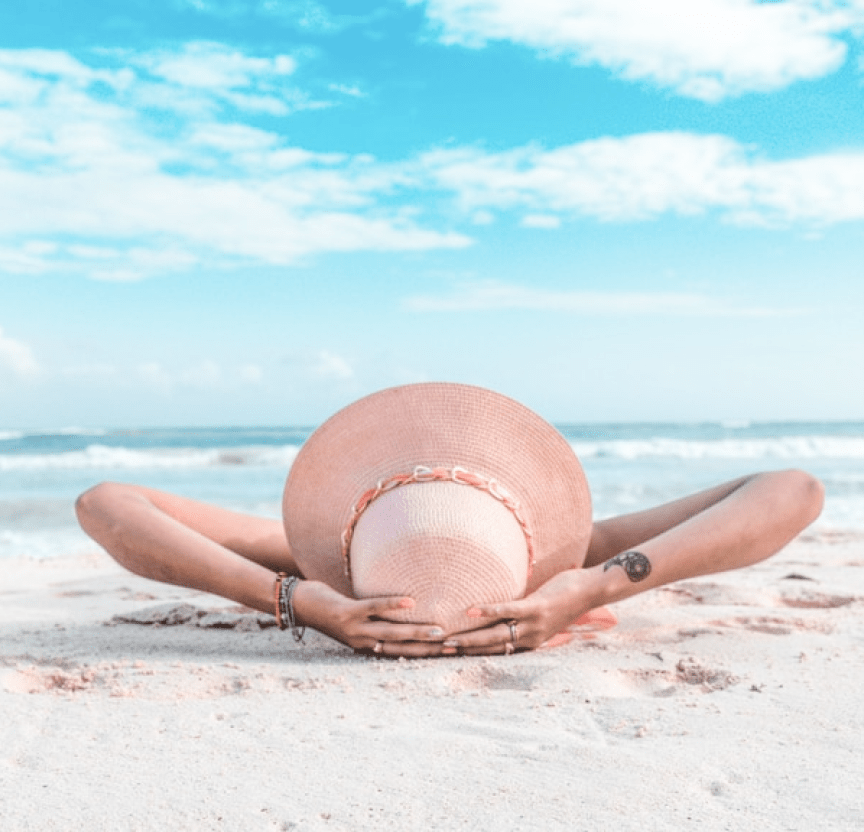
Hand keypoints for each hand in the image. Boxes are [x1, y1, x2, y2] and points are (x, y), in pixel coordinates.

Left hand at [291, 580, 447, 655]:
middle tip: (454, 646)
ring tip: (438, 630)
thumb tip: (404, 612)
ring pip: (390, 633)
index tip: (452, 651)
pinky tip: (410, 601)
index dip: (426, 654)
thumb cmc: (331, 608)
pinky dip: (392, 604)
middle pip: (401, 649)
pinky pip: (373, 608)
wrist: (297, 605)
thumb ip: (377, 619)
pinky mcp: (346, 613)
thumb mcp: (356, 620)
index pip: (402, 654)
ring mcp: (355, 628)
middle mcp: (363, 642)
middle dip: (427, 648)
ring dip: (415, 632)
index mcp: (368, 646)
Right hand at [437, 568, 604, 655]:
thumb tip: (501, 611)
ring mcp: (533, 624)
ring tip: (447, 639)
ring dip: (470, 637)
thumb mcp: (541, 613)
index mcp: (529, 641)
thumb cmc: (566, 597)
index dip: (471, 655)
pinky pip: (509, 610)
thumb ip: (521, 615)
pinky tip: (471, 611)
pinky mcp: (537, 607)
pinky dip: (489, 611)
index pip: (495, 652)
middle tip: (437, 654)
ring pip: (496, 635)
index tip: (447, 656)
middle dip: (464, 651)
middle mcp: (529, 638)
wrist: (594, 590)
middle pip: (490, 648)